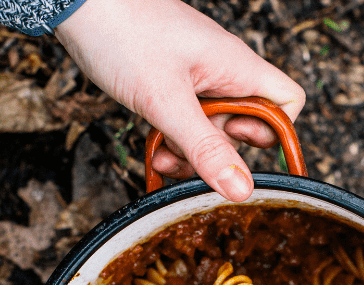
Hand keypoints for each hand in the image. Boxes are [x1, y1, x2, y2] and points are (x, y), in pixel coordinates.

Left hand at [55, 0, 305, 200]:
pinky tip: (154, 147)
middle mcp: (223, 72)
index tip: (248, 153)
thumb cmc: (121, 32)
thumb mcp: (166, 101)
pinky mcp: (172, 85)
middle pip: (248, 127)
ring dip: (190, 152)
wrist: (75, 1)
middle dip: (221, 153)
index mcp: (236, 66)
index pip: (287, 103)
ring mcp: (198, 79)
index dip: (277, 135)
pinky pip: (186, 125)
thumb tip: (241, 188)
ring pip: (212, 131)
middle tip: (191, 156)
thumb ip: (206, 148)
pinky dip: (173, 141)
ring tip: (163, 155)